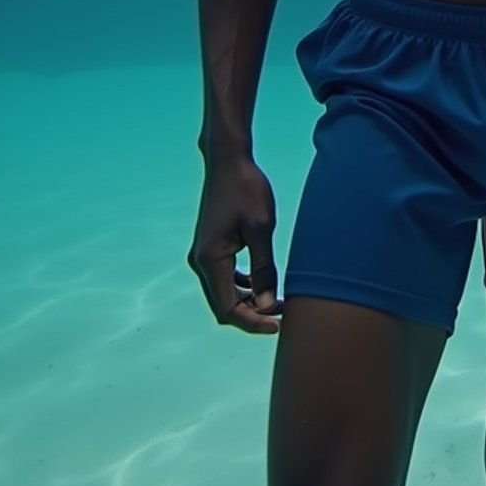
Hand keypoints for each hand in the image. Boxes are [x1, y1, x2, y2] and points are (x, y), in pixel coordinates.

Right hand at [187, 155, 283, 334]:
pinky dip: (242, 286)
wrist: (229, 160)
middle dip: (253, 314)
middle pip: (224, 305)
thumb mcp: (262, 229)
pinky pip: (224, 278)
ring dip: (249, 301)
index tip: (279, 326)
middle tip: (284, 313)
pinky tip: (263, 282)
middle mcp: (201, 262)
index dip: (253, 323)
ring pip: (224, 293)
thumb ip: (264, 269)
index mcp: (210, 260)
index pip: (228, 309)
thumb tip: (268, 306)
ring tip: (278, 300)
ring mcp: (203, 254)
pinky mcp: (211, 247)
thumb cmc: (247, 189)